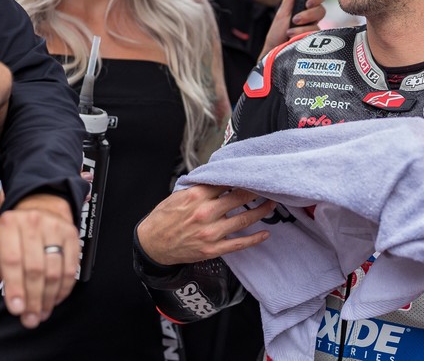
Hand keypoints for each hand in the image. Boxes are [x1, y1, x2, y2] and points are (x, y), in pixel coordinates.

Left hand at [0, 193, 78, 328]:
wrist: (42, 207)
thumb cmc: (16, 234)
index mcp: (9, 225)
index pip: (12, 261)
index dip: (15, 288)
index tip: (17, 309)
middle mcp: (34, 223)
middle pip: (35, 269)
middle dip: (33, 298)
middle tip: (30, 319)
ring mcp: (56, 228)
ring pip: (55, 270)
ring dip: (49, 297)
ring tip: (41, 313)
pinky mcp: (73, 234)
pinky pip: (71, 266)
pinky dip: (64, 287)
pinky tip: (55, 299)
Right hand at [136, 185, 274, 265]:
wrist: (151, 245)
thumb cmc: (165, 218)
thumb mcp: (179, 195)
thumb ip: (200, 187)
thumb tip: (220, 177)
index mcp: (196, 196)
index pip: (227, 181)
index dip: (242, 176)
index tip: (254, 173)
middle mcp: (205, 213)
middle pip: (239, 197)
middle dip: (256, 190)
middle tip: (269, 185)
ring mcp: (210, 232)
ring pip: (244, 219)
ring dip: (261, 211)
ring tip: (272, 204)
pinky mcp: (212, 249)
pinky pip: (238, 244)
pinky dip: (254, 239)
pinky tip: (265, 233)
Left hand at [260, 0, 327, 57]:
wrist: (274, 51)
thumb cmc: (276, 33)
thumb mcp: (282, 13)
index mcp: (304, 7)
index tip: (308, 3)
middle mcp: (312, 17)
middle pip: (321, 10)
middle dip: (308, 14)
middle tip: (296, 19)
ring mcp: (314, 29)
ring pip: (318, 23)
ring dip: (302, 27)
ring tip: (290, 32)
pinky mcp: (315, 40)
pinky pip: (315, 34)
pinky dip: (302, 34)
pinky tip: (293, 38)